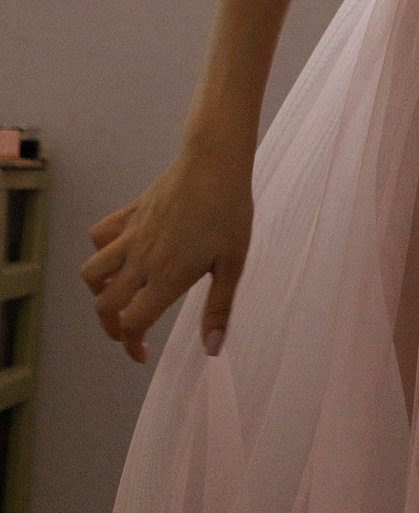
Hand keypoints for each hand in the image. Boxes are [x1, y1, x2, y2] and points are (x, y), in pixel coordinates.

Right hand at [80, 143, 253, 363]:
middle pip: (104, 306)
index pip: (131, 324)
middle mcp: (141, 260)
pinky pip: (99, 235)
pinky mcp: (129, 213)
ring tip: (122, 292)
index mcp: (166, 277)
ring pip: (91, 273)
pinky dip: (102, 249)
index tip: (142, 353)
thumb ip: (219, 308)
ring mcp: (131, 235)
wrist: (215, 159)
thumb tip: (211, 350)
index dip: (131, 345)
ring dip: (100, 289)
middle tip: (132, 327)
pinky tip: (123, 250)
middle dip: (112, 326)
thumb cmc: (230, 210)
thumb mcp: (233, 263)